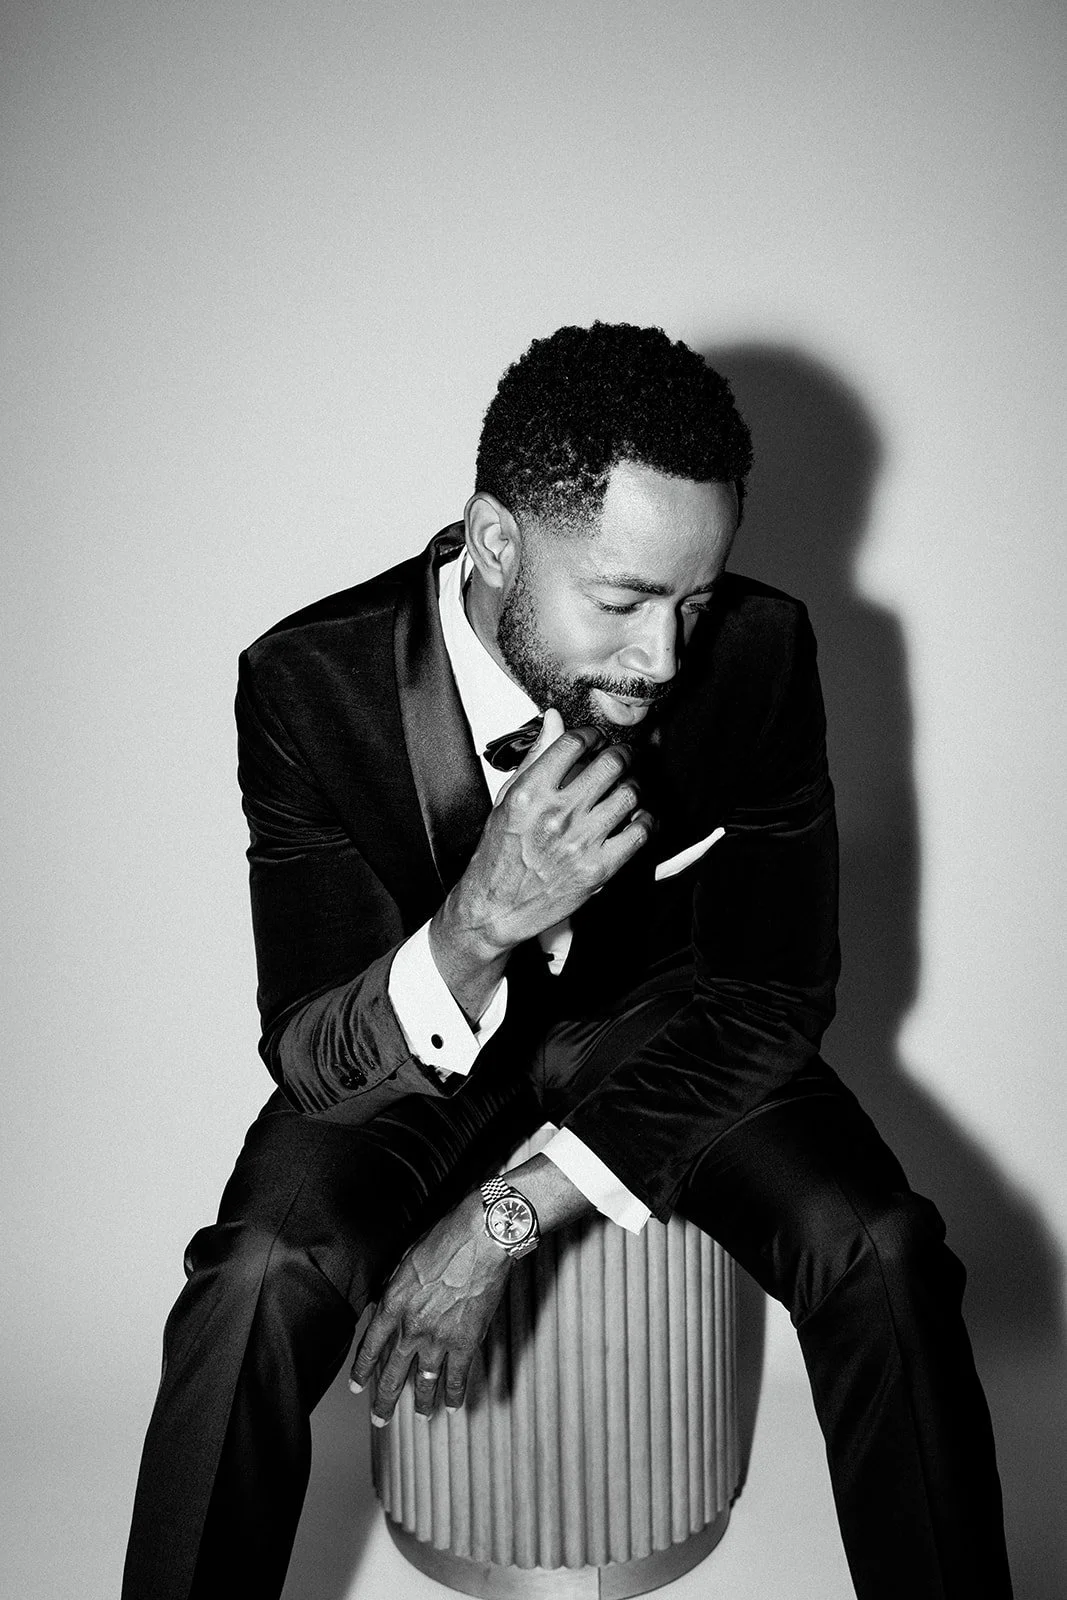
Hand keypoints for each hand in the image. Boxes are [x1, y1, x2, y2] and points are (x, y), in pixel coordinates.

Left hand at [349, 1192, 510, 1422]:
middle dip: (385, 1401)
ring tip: (422, 1416)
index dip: (361, 1371)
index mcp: (392, 1305)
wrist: (479, 1239)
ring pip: (426, 1382)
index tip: (357, 1387)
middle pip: (393, 1374)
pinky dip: (454, 1394)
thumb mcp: (405, 1261)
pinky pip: (457, 1377)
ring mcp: (439, 1338)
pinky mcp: (466, 1341)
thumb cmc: (443, 1240)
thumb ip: (393, 1288)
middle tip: (379, 1419)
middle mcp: (411, 1328)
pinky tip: (452, 1406)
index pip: (369, 1348)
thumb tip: (386, 1303)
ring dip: (423, 1403)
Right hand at [433, 710, 652, 998]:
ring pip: (630, 794)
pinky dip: (645, 820)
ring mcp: (580, 842)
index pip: (575, 742)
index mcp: (530, 792)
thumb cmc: (499, 854)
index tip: (595, 740)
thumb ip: (536, 757)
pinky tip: (636, 819)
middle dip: (621, 754)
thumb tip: (554, 719)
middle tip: (620, 758)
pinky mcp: (599, 868)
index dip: (592, 735)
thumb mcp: (508, 799)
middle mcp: (556, 814)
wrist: (495, 908)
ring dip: (633, 786)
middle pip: (611, 763)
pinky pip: (640, 831)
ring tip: (625, 789)